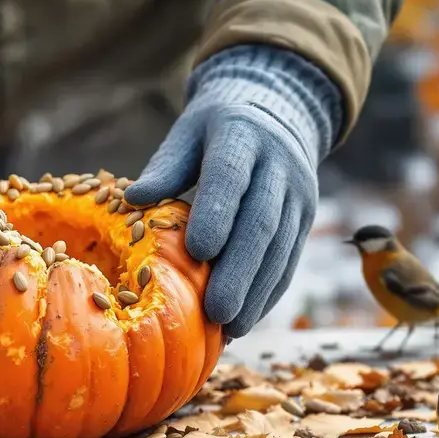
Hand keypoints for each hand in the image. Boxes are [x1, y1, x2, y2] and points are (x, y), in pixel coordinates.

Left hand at [124, 46, 339, 337]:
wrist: (276, 109)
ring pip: (281, 249)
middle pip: (262, 223)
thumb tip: (133, 198)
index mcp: (241, 137)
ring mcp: (299, 195)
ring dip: (257, 292)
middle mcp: (279, 166)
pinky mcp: (305, 219)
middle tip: (216, 312)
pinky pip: (290, 260)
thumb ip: (166, 167)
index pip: (231, 176)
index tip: (198, 251)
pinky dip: (269, 293)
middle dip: (240, 271)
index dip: (218, 213)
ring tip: (232, 328)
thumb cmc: (215, 129)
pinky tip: (247, 319)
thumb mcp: (188, 134)